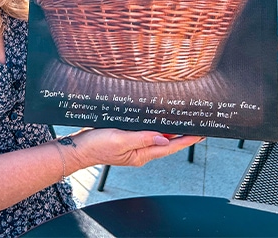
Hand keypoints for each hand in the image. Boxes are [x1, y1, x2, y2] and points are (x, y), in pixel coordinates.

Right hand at [60, 128, 203, 170]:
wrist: (78, 148)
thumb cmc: (96, 145)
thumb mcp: (119, 140)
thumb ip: (141, 139)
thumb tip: (162, 139)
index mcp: (141, 155)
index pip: (169, 147)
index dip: (185, 140)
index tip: (199, 135)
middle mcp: (139, 152)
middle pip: (165, 143)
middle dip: (180, 135)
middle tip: (194, 125)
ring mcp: (132, 147)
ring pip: (155, 138)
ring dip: (168, 131)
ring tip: (180, 122)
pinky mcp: (125, 140)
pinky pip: (144, 134)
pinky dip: (153, 128)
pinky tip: (155, 122)